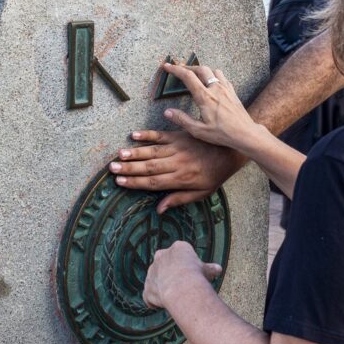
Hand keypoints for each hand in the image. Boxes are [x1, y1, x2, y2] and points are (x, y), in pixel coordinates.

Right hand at [112, 129, 243, 212]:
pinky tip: (134, 135)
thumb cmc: (216, 174)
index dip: (135, 182)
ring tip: (119, 154)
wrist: (231, 151)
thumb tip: (159, 209)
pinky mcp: (181, 136)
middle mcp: (177, 163)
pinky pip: (161, 135)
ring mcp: (178, 148)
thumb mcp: (202, 192)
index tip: (120, 181)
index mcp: (181, 179)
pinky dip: (147, 135)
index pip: (154, 182)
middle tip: (112, 168)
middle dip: (129, 168)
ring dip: (135, 153)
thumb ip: (179, 199)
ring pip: (152, 151)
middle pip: (149, 167)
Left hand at [143, 240, 221, 308]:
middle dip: (172, 272)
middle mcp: (161, 256)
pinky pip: (150, 296)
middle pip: (166, 264)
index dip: (188, 264)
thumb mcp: (207, 270)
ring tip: (176, 296)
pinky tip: (166, 306)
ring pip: (157, 279)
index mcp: (178, 248)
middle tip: (183, 283)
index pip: (181, 254)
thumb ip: (210, 268)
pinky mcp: (147, 289)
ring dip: (163, 287)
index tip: (194, 272)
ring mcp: (152, 273)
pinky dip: (156, 302)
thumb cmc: (197, 276)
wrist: (182, 288)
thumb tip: (218, 269)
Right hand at [160, 64, 261, 152]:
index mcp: (205, 97)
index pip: (188, 77)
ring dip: (202, 70)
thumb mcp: (199, 131)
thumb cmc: (222, 134)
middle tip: (179, 69)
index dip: (176, 69)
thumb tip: (167, 112)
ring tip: (195, 75)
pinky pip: (222, 77)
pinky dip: (214, 75)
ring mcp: (226, 89)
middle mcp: (216, 89)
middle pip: (201, 69)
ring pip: (213, 70)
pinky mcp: (233, 92)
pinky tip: (212, 83)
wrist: (245, 133)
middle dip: (188, 67)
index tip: (167, 66)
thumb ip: (182, 120)